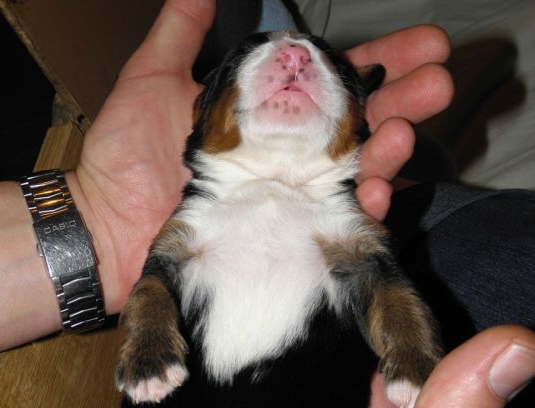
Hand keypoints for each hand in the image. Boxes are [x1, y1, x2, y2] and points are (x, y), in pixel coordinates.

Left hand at [67, 1, 453, 313]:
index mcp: (266, 115)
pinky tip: (372, 193)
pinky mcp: (285, 236)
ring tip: (403, 135)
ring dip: (388, 154)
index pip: (334, 83)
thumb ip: (181, 33)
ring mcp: (289, 197)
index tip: (426, 43)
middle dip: (404, 103)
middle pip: (359, 126)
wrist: (107, 225)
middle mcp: (286, 155)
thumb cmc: (125, 157)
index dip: (381, 61)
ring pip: (356, 174)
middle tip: (438, 84)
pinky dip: (359, 210)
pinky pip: (335, 224)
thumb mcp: (151, 81)